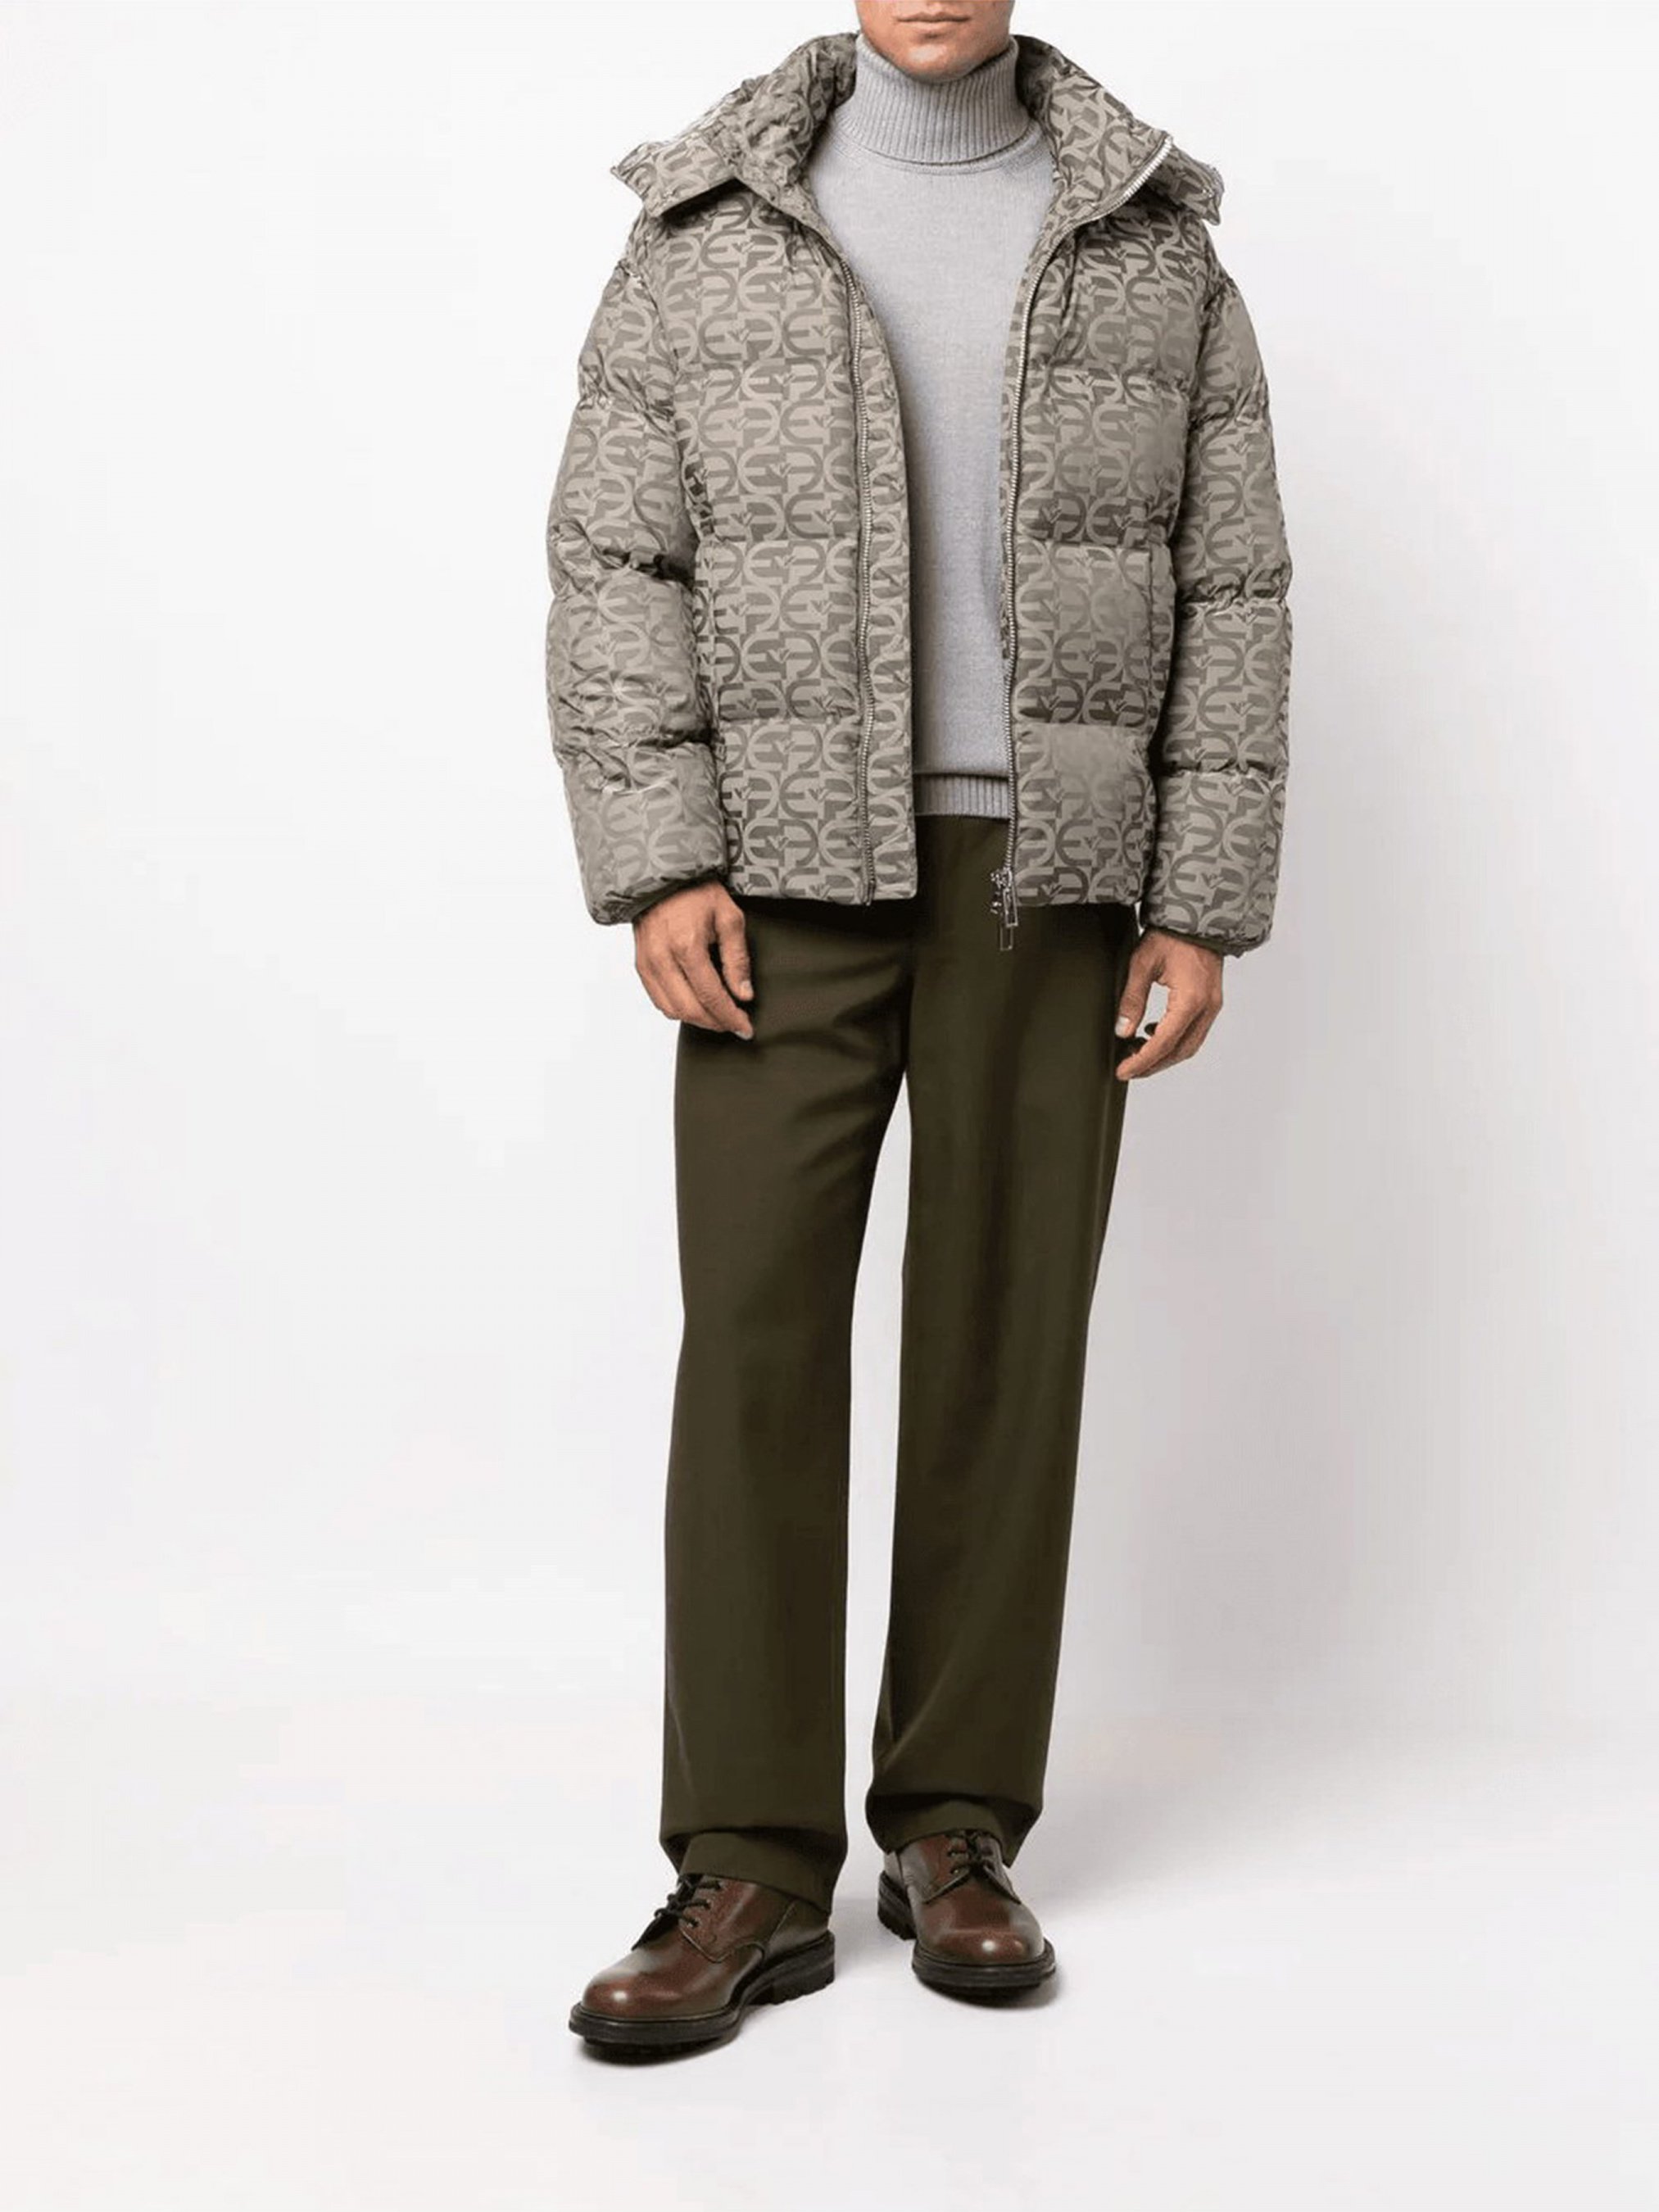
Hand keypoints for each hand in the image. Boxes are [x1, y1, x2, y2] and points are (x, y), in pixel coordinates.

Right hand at [633, 882, 753, 1038]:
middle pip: (690, 1010)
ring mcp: (647, 964)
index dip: (730, 1017)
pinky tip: (696, 1004)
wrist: (662, 878)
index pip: (710, 996)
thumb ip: (737, 959)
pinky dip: (679, 1009)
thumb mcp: (729, 918)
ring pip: (672, 1010)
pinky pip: (658, 1000)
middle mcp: (662, 959)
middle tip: (735, 1024)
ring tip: (718, 1015)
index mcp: (686, 946)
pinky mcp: (640, 965)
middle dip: (715, 1023)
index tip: (745, 1028)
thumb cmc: (697, 893)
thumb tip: (743, 994)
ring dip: (697, 1019)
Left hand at [1114, 929, 1222, 1078]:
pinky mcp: (1212, 1002)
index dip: (1142, 1061)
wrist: (1197, 918)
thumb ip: (1132, 1000)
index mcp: (1190, 1000)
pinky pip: (1194, 1031)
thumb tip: (1122, 1031)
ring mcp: (1213, 1006)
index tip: (1123, 1072)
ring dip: (1164, 1055)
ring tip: (1137, 1054)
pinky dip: (1174, 1040)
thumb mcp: (1142, 964)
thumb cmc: (1170, 936)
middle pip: (1180, 1051)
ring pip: (1189, 1045)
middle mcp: (1207, 1007)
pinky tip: (1152, 1032)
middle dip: (1153, 1065)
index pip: (1164, 1043)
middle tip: (1128, 1069)